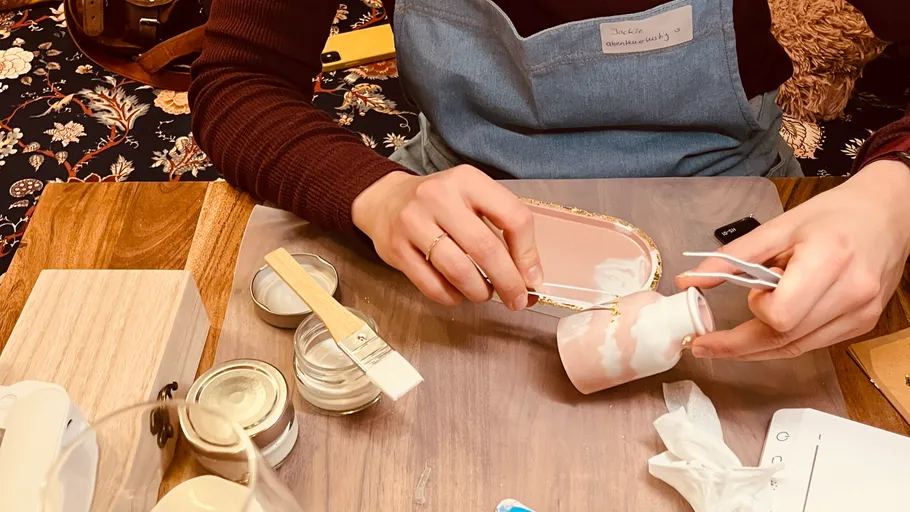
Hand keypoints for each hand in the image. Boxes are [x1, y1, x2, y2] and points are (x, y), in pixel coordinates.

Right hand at [351, 166, 542, 308]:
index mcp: (467, 180)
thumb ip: (500, 228)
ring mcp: (413, 222)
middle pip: (485, 248)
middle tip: (517, 300)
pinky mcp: (396, 249)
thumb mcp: (472, 198)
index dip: (527, 254)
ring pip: (458, 270)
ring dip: (479, 291)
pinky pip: (432, 285)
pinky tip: (457, 292)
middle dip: (508, 282)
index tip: (532, 278)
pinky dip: (452, 296)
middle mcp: (438, 197)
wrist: (385, 200)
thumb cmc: (440, 204)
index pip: (512, 217)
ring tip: (484, 293)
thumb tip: (529, 276)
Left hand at [676, 160, 909, 359]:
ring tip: (730, 339)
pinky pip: (813, 344)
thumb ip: (732, 257)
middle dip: (738, 346)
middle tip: (703, 346)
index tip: (749, 294)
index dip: (757, 310)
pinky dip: (785, 340)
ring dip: (758, 348)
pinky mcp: (864, 323)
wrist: (888, 213)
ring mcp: (860, 313)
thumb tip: (687, 281)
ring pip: (797, 349)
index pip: (781, 315)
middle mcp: (850, 293)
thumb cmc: (832, 215)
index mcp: (827, 261)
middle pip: (784, 340)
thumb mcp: (779, 227)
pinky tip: (769, 327)